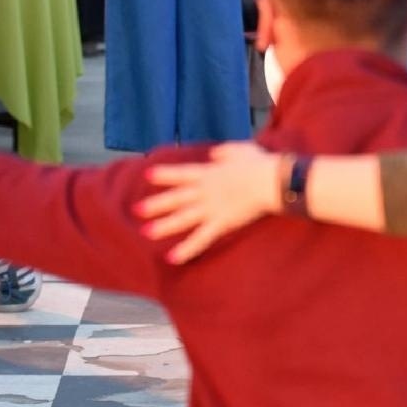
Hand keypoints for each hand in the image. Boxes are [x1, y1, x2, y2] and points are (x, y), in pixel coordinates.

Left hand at [137, 143, 283, 262]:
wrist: (271, 181)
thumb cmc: (259, 164)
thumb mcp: (239, 149)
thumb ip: (224, 151)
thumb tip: (214, 154)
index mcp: (208, 173)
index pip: (180, 174)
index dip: (164, 175)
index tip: (146, 175)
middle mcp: (204, 191)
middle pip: (175, 199)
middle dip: (155, 205)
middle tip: (135, 211)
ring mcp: (211, 209)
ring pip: (182, 219)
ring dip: (163, 226)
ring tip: (145, 233)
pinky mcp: (221, 224)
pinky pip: (200, 239)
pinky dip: (186, 249)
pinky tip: (171, 258)